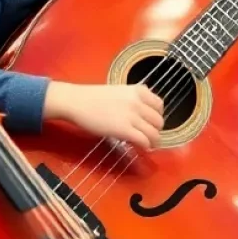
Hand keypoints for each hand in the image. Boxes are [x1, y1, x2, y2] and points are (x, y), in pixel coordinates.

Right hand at [44, 82, 163, 148]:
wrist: (77, 101)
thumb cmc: (95, 98)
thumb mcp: (121, 92)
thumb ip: (134, 99)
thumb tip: (144, 111)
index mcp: (139, 91)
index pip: (159, 105)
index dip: (157, 116)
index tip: (152, 122)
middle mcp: (139, 102)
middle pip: (158, 121)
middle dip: (156, 130)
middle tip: (150, 136)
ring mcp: (132, 116)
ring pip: (154, 132)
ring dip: (153, 141)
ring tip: (148, 145)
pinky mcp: (124, 129)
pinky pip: (144, 140)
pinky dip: (146, 146)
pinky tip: (142, 147)